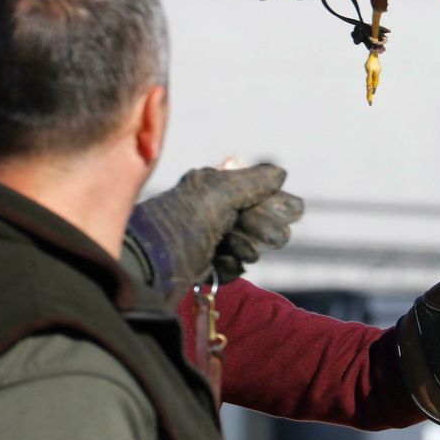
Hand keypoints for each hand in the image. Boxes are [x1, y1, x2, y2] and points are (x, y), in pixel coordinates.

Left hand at [129, 165, 301, 297]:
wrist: (146, 266)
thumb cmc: (181, 223)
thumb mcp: (218, 193)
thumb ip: (253, 182)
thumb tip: (280, 172)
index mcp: (212, 188)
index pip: (256, 191)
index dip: (275, 202)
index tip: (293, 212)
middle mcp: (209, 211)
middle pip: (255, 220)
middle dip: (261, 228)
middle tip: (266, 236)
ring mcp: (205, 240)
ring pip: (245, 245)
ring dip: (243, 249)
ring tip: (230, 250)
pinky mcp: (201, 267)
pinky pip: (230, 267)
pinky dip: (228, 267)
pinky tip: (217, 264)